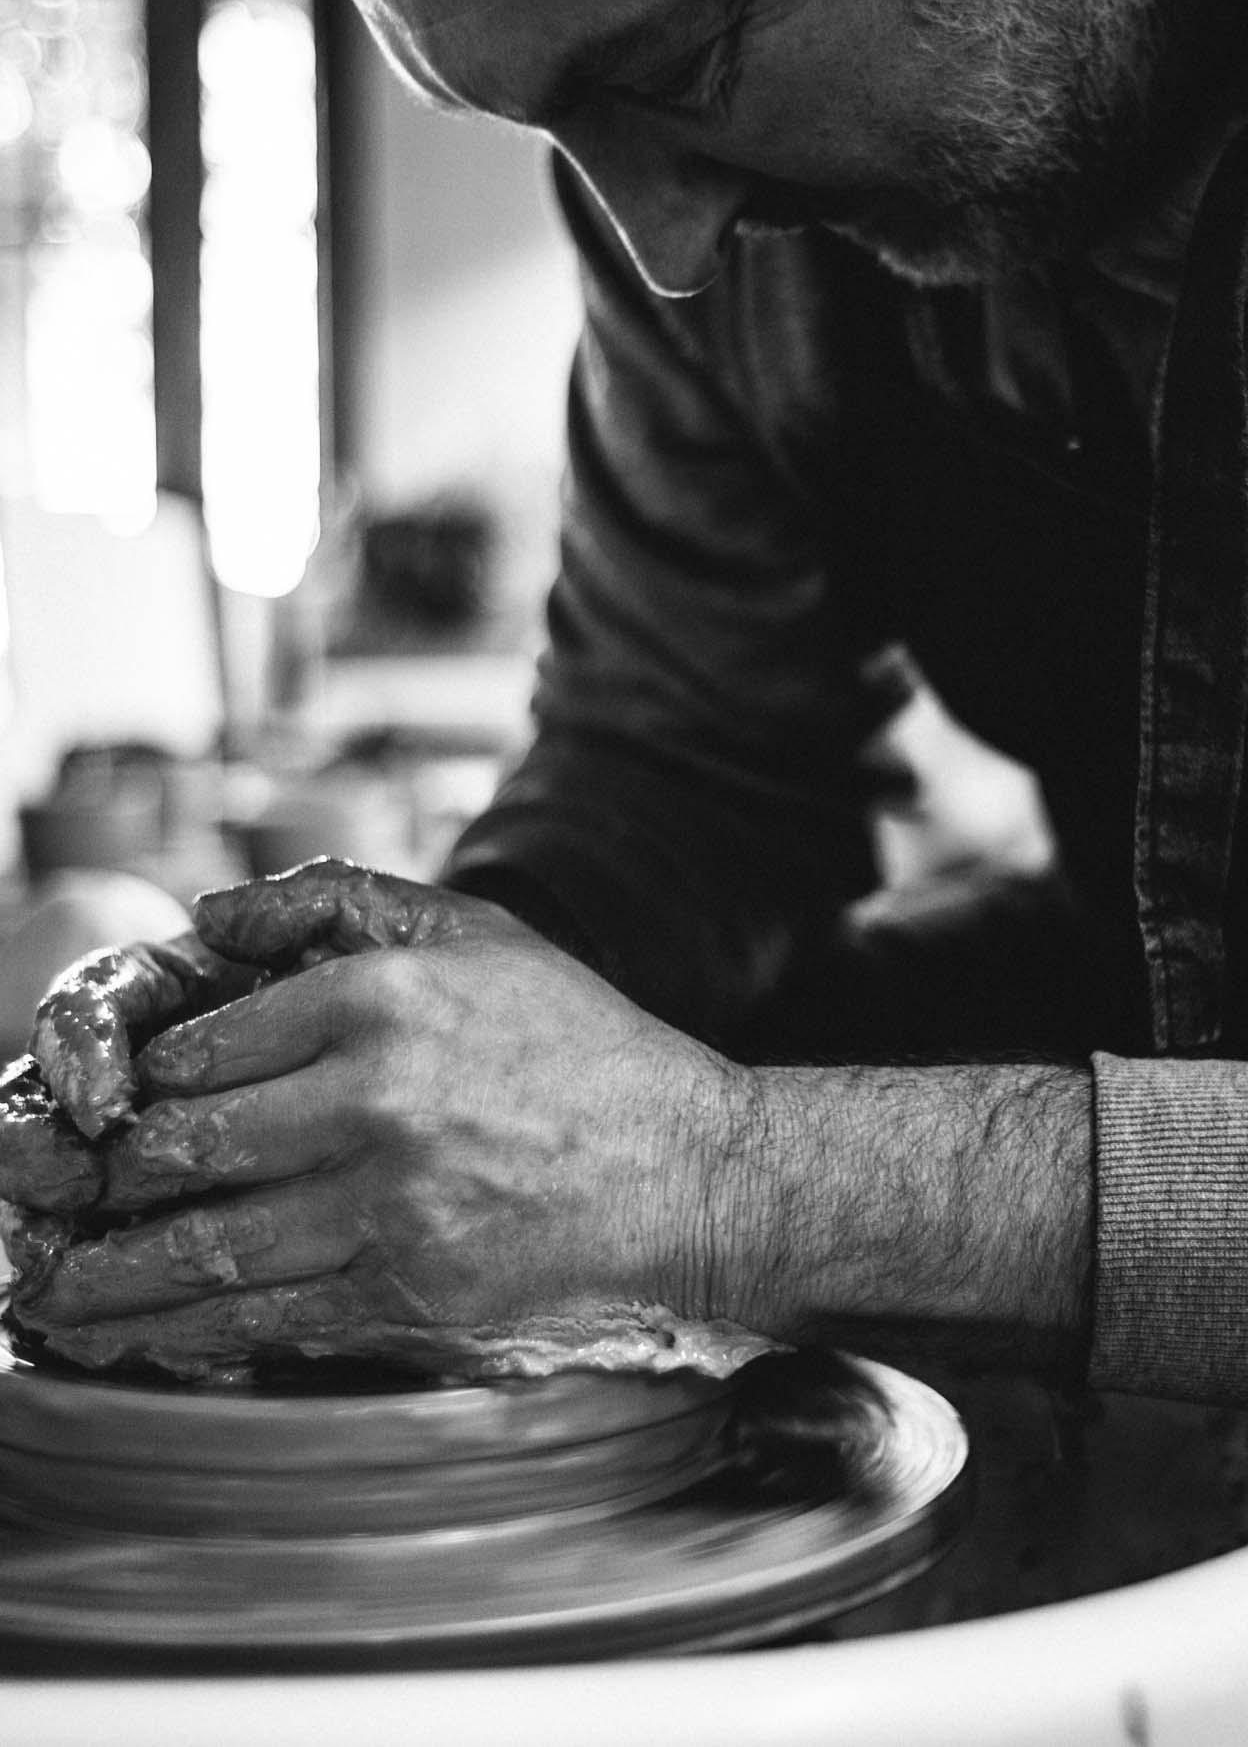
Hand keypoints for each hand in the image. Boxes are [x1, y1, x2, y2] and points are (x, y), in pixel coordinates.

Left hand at [11, 862, 750, 1381]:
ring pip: (198, 1250)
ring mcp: (388, 1210)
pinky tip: (123, 1342)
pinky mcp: (407, 1298)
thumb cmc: (578, 1045)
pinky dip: (175, 1338)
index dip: (130, 1085)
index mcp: (376, 1001)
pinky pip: (261, 1324)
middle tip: (23, 1193)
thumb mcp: (474, 932)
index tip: (96, 1110)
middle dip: (83, 1180)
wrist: (693, 1174)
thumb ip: (334, 900)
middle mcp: (371, 1102)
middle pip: (177, 1150)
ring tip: (35, 1290)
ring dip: (96, 1278)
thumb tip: (204, 913)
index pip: (198, 1048)